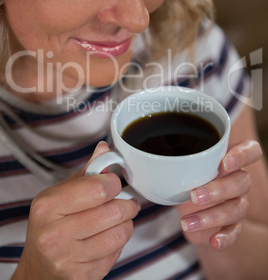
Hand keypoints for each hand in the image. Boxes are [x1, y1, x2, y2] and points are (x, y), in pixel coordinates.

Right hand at [15, 142, 139, 279]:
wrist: (38, 268)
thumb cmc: (51, 225)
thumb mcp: (60, 194)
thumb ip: (86, 172)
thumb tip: (105, 149)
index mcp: (48, 206)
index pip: (99, 188)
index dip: (114, 183)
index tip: (114, 184)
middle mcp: (54, 234)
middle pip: (113, 211)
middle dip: (126, 203)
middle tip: (125, 201)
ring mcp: (67, 258)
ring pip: (120, 233)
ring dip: (126, 223)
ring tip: (117, 219)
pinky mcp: (82, 277)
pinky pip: (117, 253)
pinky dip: (118, 243)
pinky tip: (107, 238)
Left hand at [177, 140, 261, 250]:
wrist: (193, 213)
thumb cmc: (188, 181)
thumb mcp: (182, 169)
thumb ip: (174, 161)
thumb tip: (141, 160)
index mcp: (230, 159)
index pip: (250, 151)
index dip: (242, 155)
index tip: (225, 162)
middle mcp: (238, 180)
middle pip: (242, 181)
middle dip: (218, 189)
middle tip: (194, 195)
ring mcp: (238, 203)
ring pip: (236, 208)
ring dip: (211, 216)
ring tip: (187, 221)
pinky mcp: (234, 226)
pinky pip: (235, 233)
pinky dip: (224, 238)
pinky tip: (213, 242)